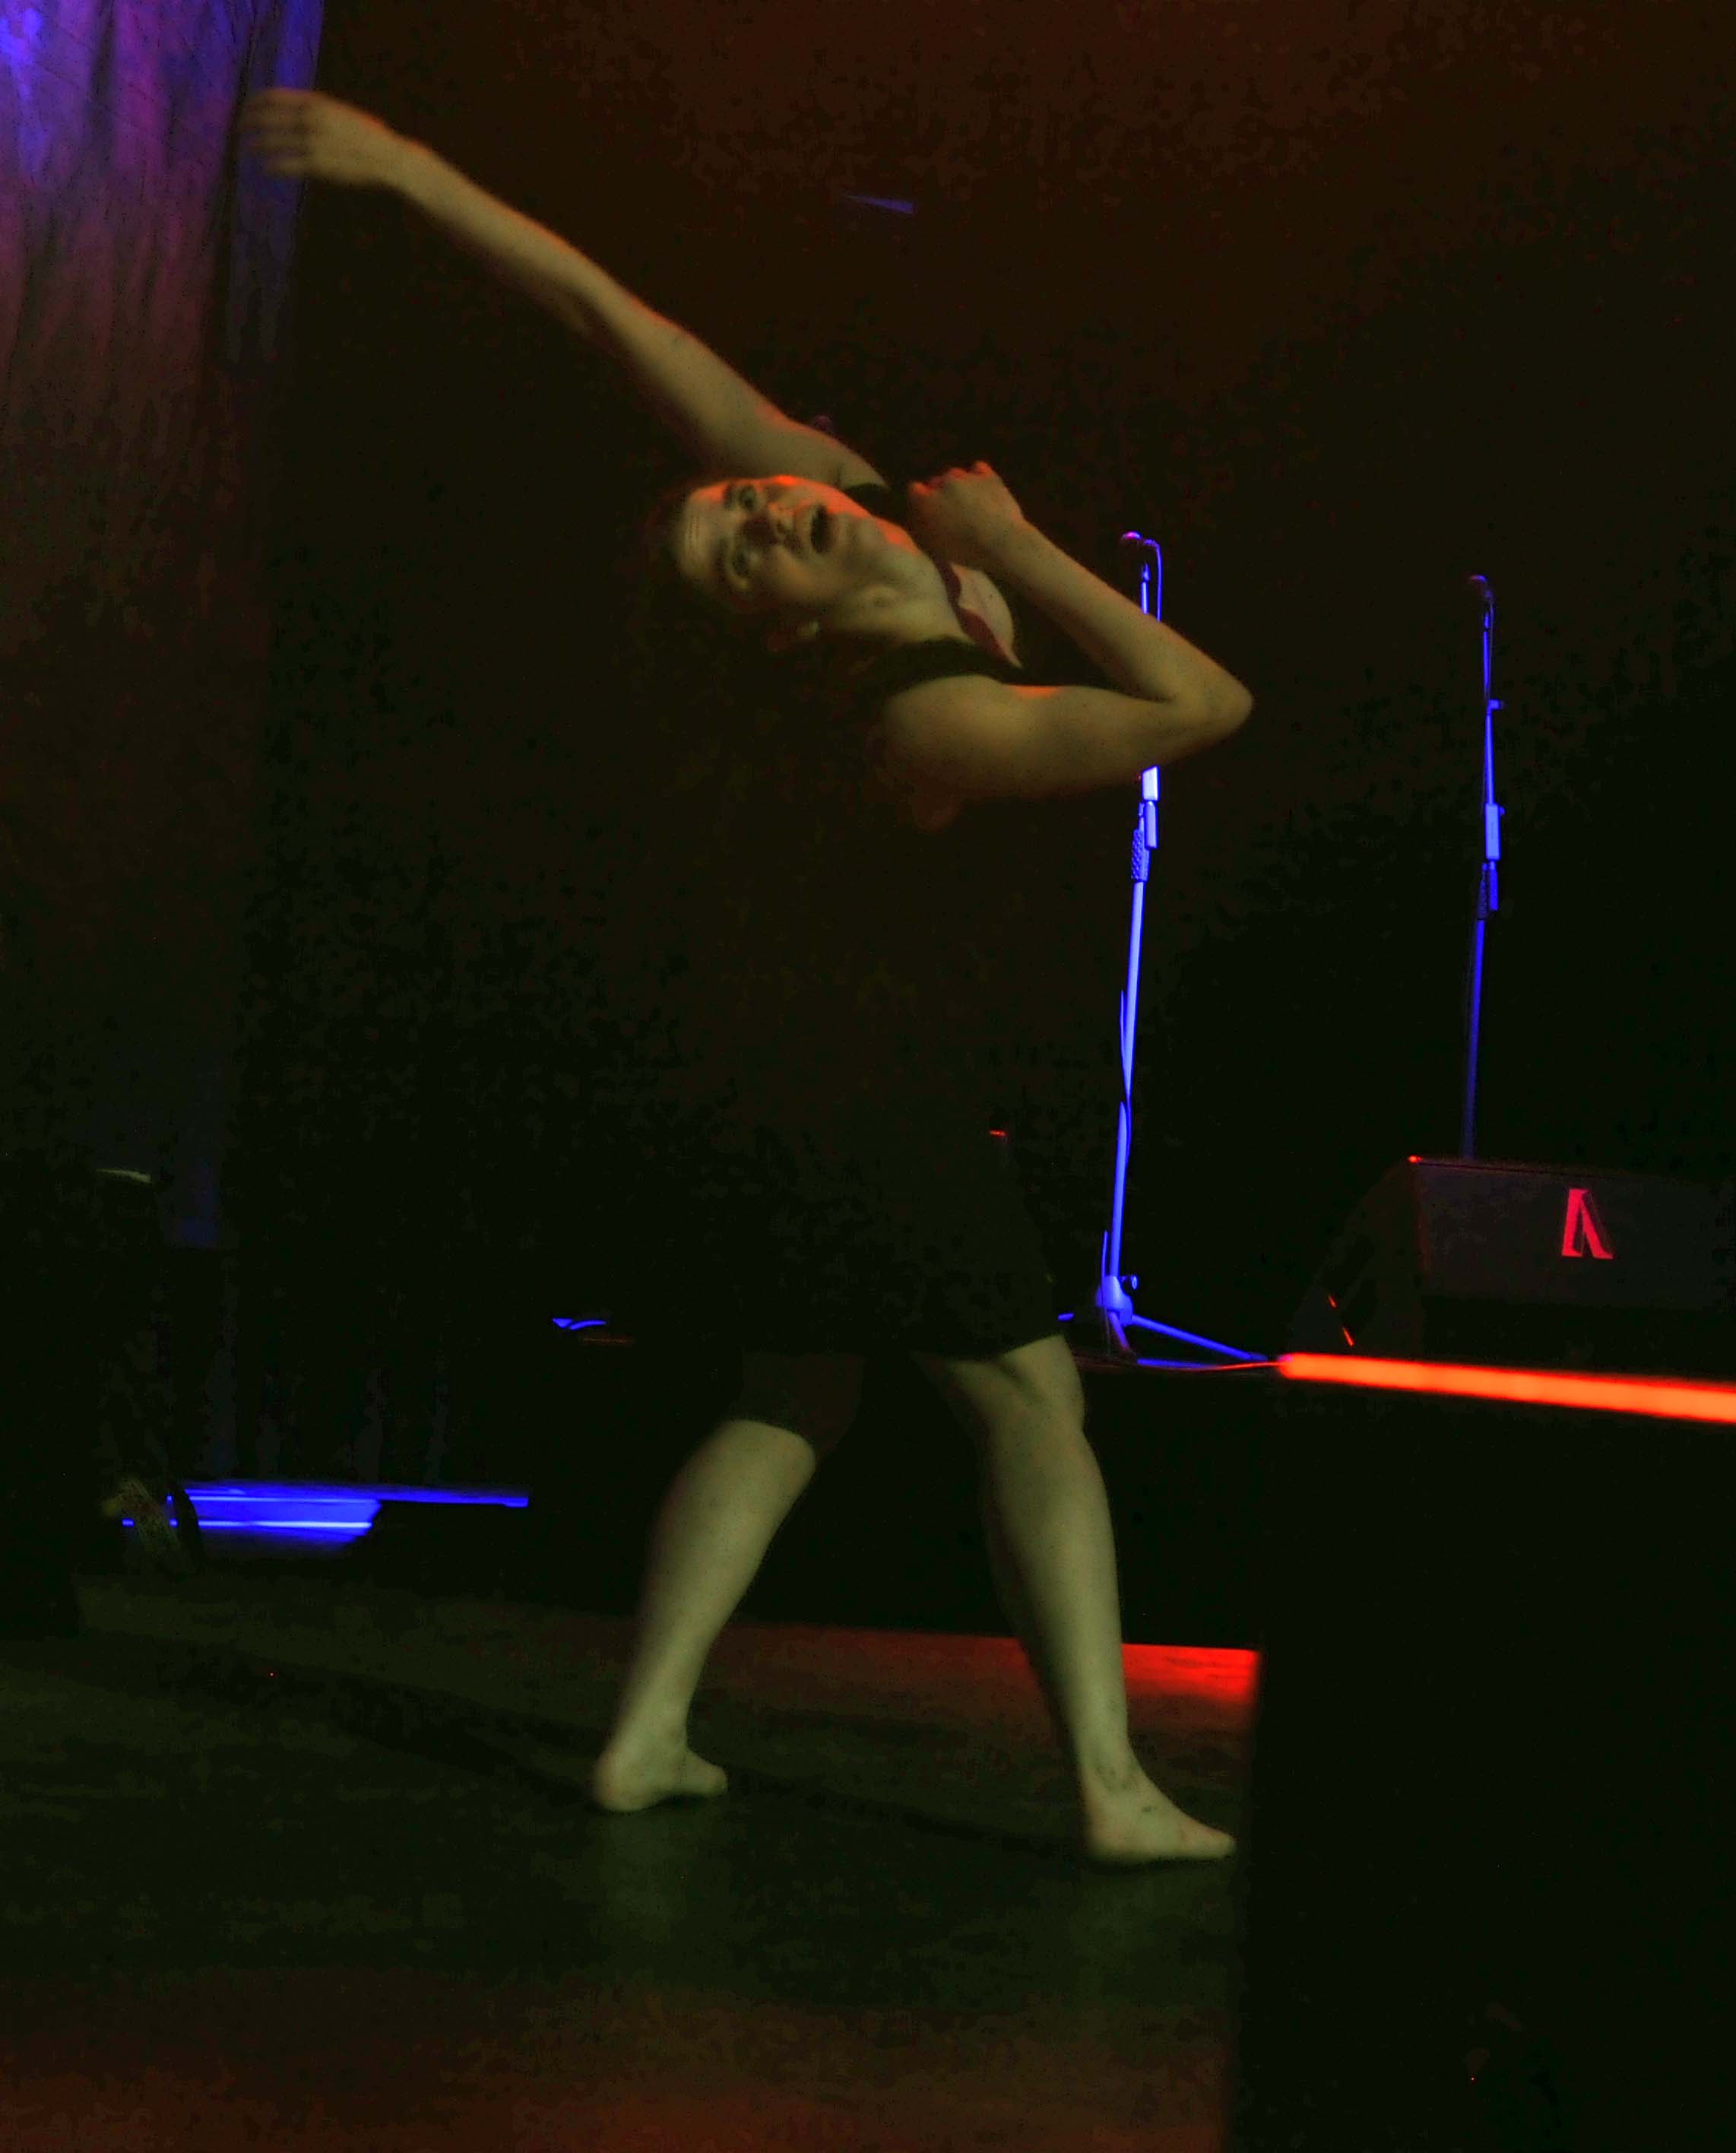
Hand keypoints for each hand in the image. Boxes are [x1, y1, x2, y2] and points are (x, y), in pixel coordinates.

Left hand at [240, 90, 414, 189]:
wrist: (387, 157)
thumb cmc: (366, 135)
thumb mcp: (339, 111)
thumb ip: (316, 108)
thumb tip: (295, 109)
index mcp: (315, 102)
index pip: (273, 97)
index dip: (254, 102)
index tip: (245, 108)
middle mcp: (309, 119)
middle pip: (266, 117)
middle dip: (248, 122)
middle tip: (238, 129)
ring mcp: (311, 142)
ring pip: (271, 142)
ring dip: (255, 145)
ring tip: (247, 149)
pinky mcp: (316, 165)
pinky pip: (285, 164)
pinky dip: (271, 166)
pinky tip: (265, 168)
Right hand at [905, 461, 1030, 571]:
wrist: (1000, 542)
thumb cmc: (965, 551)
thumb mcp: (935, 545)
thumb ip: (924, 526)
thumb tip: (921, 517)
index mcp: (926, 501)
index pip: (914, 490)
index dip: (920, 499)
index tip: (926, 510)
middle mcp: (944, 484)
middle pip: (936, 481)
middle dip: (940, 492)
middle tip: (950, 511)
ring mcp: (967, 477)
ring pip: (956, 475)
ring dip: (958, 485)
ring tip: (968, 501)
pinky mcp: (989, 477)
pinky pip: (978, 469)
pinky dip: (977, 476)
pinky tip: (981, 487)